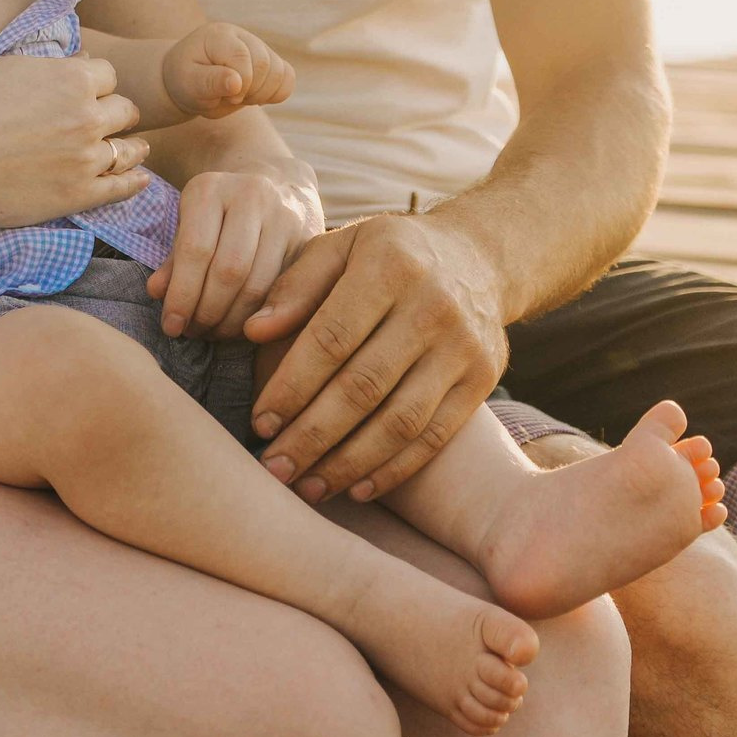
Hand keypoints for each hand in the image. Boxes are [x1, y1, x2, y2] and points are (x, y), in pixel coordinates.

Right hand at [0, 54, 153, 227]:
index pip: (109, 76)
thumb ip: (53, 67)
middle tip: (110, 120)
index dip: (98, 84)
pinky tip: (139, 179)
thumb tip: (83, 61)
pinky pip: (120, 188)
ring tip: (135, 149)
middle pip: (125, 111)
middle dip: (116, 113)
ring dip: (132, 147)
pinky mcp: (77, 195)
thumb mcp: (10, 68)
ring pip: (128, 150)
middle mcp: (88, 117)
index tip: (90, 92)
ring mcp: (85, 159)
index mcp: (73, 79)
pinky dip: (133, 182)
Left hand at [149, 168, 319, 339]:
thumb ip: (174, 258)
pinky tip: (241, 326)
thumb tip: (157, 294)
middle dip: (207, 312)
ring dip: (233, 321)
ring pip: (259, 285)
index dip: (182, 295)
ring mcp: (284, 216)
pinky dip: (260, 317)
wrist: (276, 181)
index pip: (195, 250)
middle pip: (229, 271)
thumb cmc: (221, 211)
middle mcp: (251, 195)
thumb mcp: (190, 222)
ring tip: (214, 333)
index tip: (171, 326)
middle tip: (193, 333)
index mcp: (210, 188)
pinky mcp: (310, 239)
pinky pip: (283, 290)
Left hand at [162, 22, 296, 119]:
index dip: (239, 84)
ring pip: (281, 72)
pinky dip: (276, 93)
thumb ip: (210, 83)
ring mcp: (258, 47)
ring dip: (263, 94)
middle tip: (230, 99)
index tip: (225, 97)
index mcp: (219, 36)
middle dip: (250, 91)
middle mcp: (242, 36)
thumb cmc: (185, 81)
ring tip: (240, 98)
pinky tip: (254, 97)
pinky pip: (288, 77)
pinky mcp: (269, 61)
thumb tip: (236, 83)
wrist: (188, 80)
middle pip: (265, 65)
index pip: (242, 57)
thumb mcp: (188, 84)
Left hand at [244, 211, 509, 502]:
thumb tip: (252, 330)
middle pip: (364, 387)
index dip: (291, 387)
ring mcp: (463, 347)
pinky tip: (356, 488)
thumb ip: (295, 287)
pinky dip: (394, 469)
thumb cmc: (386, 256)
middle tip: (274, 469)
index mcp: (388, 267)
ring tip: (309, 487)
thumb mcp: (339, 248)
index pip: (330, 339)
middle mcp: (432, 307)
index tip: (260, 424)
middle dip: (312, 436)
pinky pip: (435, 436)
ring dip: (350, 463)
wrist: (478, 257)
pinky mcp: (484, 379)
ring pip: (400, 421)